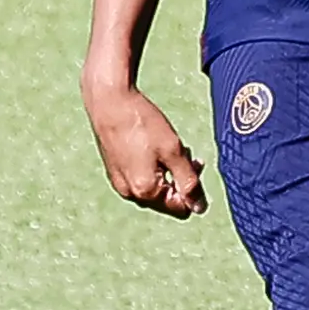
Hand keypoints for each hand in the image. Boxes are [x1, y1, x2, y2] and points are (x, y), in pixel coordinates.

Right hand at [83, 73, 205, 216]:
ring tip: (168, 146)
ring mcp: (120, 183)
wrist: (109, 102)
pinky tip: (153, 147)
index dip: (194, 188)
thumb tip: (199, 208)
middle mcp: (130, 193)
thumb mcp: (173, 151)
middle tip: (184, 153)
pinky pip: (141, 179)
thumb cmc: (141, 123)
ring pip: (155, 188)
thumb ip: (188, 181)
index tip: (195, 163)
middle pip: (167, 199)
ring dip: (167, 172)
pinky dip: (152, 168)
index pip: (181, 207)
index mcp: (145, 191)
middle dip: (180, 178)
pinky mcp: (115, 172)